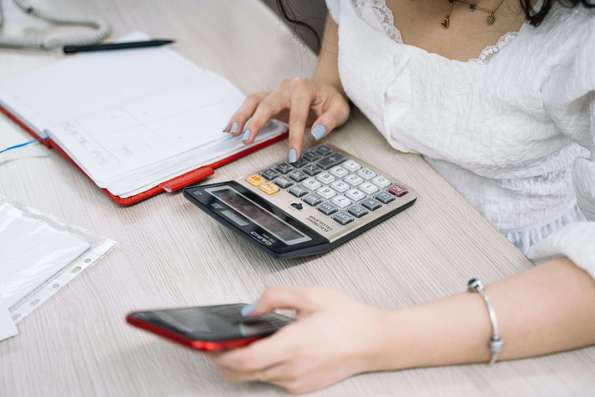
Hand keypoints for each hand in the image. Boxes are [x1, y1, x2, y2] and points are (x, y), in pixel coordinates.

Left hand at [208, 287, 387, 394]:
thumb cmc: (347, 317)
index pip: (243, 360)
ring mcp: (297, 382)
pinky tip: (267, 351)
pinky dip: (261, 368)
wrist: (374, 341)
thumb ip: (275, 297)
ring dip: (242, 365)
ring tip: (239, 345)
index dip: (219, 355)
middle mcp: (292, 369)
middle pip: (242, 374)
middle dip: (223, 361)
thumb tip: (250, 309)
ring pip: (256, 378)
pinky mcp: (302, 387)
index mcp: (293, 345)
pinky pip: (272, 380)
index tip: (207, 345)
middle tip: (214, 345)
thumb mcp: (311, 295)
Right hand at [223, 78, 349, 162]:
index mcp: (304, 88)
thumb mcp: (339, 110)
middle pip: (268, 103)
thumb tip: (315, 132)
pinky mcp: (268, 98)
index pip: (297, 116)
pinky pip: (251, 104)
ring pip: (254, 101)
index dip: (294, 138)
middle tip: (248, 139)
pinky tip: (231, 128)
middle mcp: (286, 87)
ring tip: (232, 132)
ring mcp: (275, 91)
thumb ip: (329, 120)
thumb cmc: (331, 100)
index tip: (292, 156)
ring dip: (241, 116)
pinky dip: (240, 115)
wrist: (325, 90)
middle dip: (257, 122)